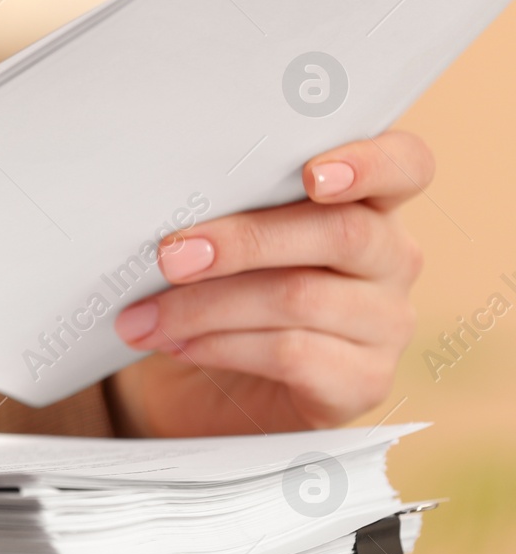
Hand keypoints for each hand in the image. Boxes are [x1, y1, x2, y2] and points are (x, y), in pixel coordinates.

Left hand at [107, 131, 430, 437]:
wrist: (207, 389)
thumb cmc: (220, 294)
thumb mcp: (223, 244)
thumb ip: (228, 211)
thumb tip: (171, 208)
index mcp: (369, 205)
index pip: (406, 165)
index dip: (369, 163)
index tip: (312, 175)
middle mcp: (391, 260)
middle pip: (340, 232)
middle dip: (242, 242)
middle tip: (170, 256)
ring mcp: (385, 324)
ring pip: (301, 296)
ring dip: (206, 305)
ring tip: (146, 315)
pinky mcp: (363, 382)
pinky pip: (292, 354)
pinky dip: (220, 345)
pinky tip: (178, 345)